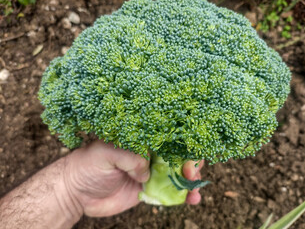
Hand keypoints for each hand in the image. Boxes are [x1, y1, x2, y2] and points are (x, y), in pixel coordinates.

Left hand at [65, 140, 203, 216]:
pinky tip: (192, 199)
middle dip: (190, 164)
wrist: (77, 192)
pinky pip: (170, 193)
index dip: (182, 145)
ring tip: (194, 191)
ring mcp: (150, 174)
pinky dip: (183, 195)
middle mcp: (149, 155)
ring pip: (178, 175)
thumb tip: (148, 172)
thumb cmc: (88, 165)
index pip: (168, 138)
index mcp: (141, 140)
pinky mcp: (149, 191)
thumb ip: (130, 157)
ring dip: (191, 181)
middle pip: (178, 156)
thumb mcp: (106, 153)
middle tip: (189, 174)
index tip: (187, 156)